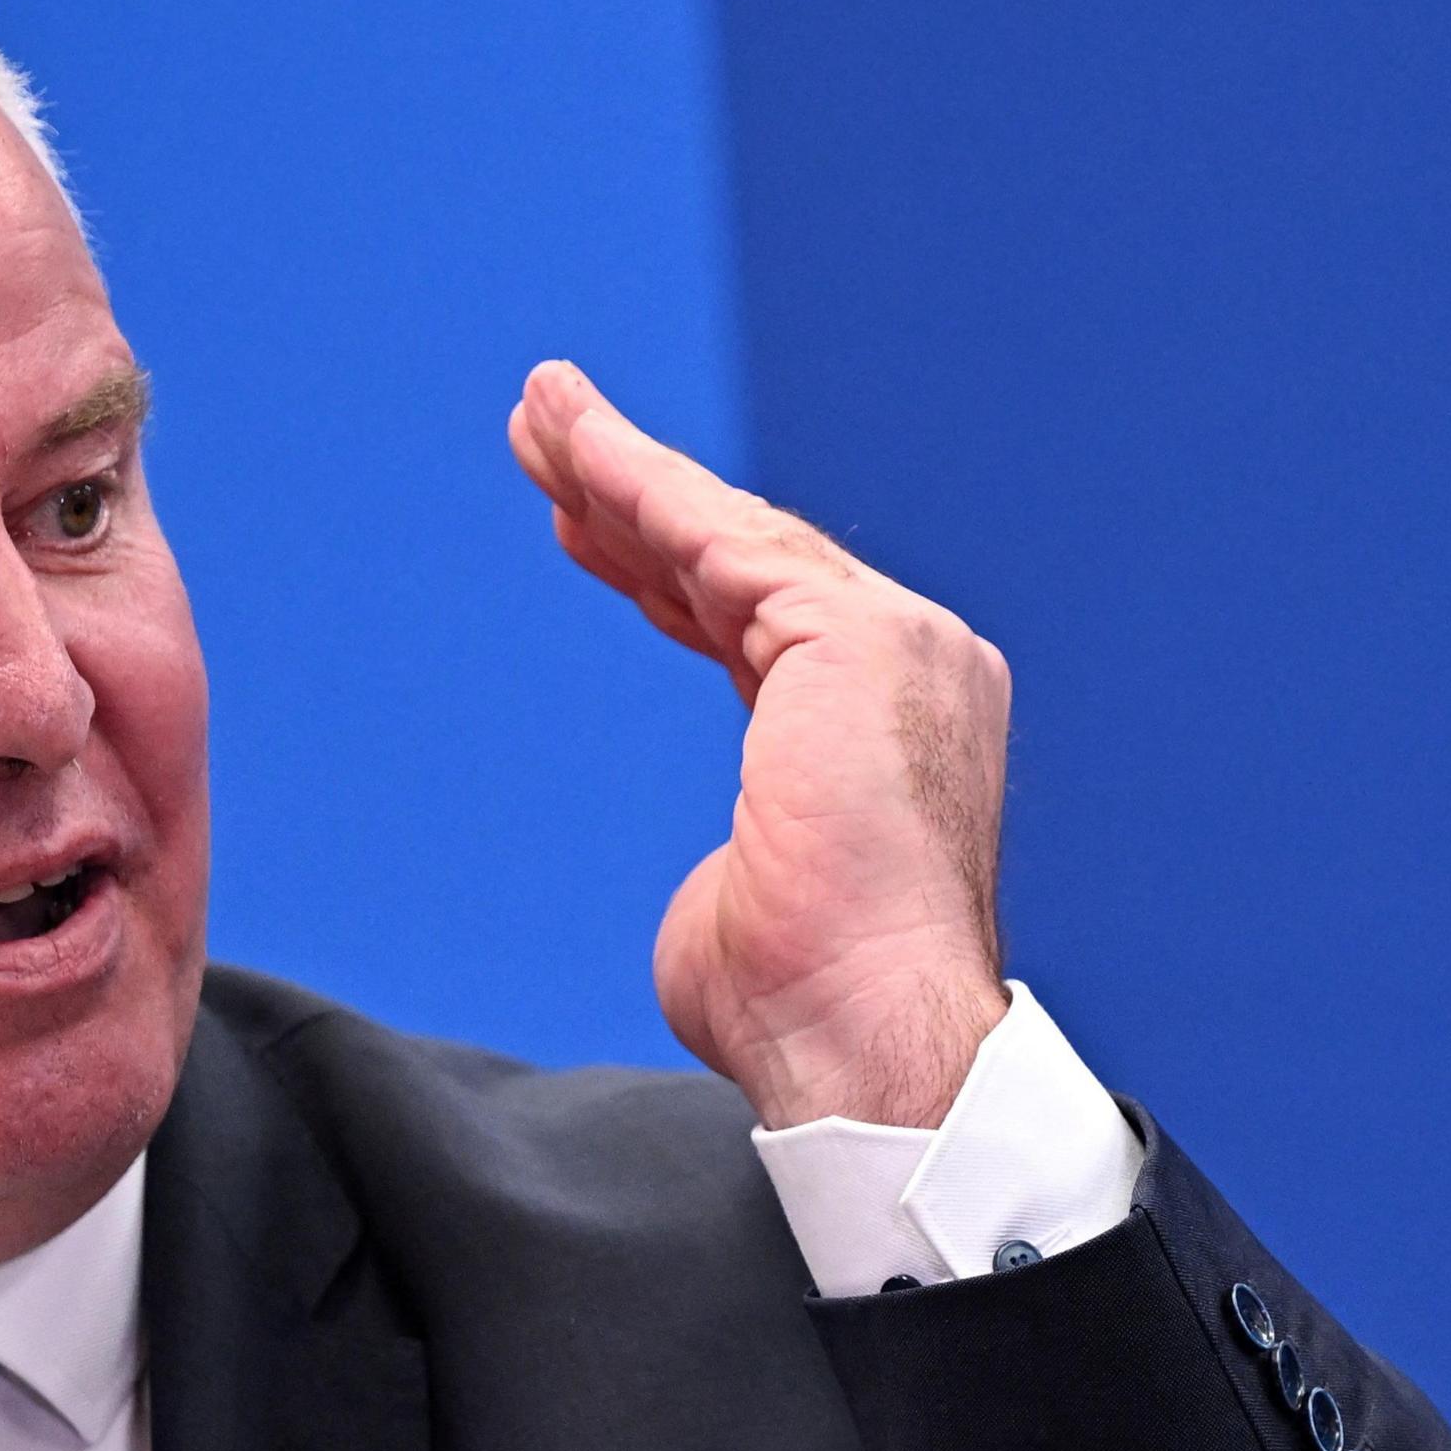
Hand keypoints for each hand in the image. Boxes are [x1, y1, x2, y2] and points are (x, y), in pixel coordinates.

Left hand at [508, 360, 1012, 1128]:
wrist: (862, 1038)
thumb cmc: (799, 1008)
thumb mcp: (753, 901)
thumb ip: (744, 859)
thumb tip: (728, 880)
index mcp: (887, 730)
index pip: (758, 624)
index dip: (663, 569)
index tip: (584, 530)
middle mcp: (910, 669)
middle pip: (742, 559)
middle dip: (635, 492)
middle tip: (546, 433)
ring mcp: (895, 645)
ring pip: (729, 531)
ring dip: (622, 465)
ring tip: (540, 412)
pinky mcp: (856, 638)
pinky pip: (720, 541)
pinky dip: (643, 488)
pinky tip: (578, 454)